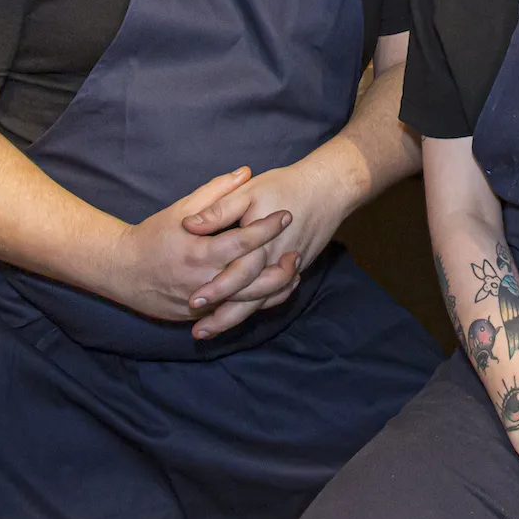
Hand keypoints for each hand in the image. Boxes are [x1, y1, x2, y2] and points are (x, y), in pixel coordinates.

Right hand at [99, 167, 299, 330]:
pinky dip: (257, 303)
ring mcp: (200, 302)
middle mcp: (202, 280)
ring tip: (294, 271)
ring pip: (247, 302)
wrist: (120, 271)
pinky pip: (233, 312)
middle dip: (280, 267)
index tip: (286, 215)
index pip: (242, 242)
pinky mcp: (198, 316)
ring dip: (275, 289)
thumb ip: (215, 193)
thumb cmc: (152, 235)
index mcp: (198, 252)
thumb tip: (245, 172)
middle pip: (251, 279)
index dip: (267, 228)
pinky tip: (275, 290)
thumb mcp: (180, 209)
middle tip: (298, 251)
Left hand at [181, 162, 349, 337]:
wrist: (329, 188)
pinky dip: (259, 306)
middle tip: (198, 332)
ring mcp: (288, 267)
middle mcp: (275, 261)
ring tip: (214, 330)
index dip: (214, 290)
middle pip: (248, 298)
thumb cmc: (285, 186)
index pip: (235, 275)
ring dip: (238, 317)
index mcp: (260, 244)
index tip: (192, 302)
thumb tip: (189, 225)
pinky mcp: (297, 267)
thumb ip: (219, 209)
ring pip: (262, 301)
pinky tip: (244, 311)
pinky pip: (276, 294)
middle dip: (223, 317)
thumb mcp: (248, 192)